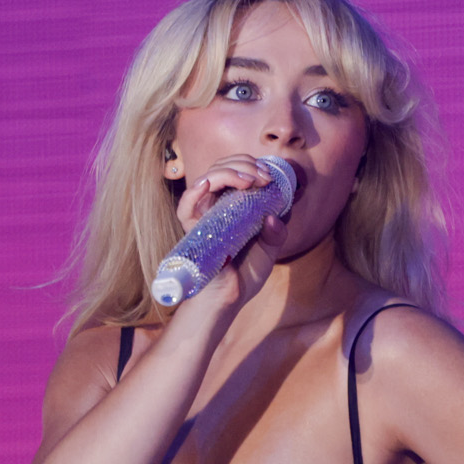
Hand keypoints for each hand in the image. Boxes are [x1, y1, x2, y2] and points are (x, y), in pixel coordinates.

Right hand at [173, 154, 291, 307]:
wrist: (231, 299)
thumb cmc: (246, 273)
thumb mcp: (270, 248)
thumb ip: (277, 232)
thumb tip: (274, 217)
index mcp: (233, 204)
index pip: (235, 170)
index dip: (251, 165)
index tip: (269, 175)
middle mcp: (216, 205)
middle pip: (222, 167)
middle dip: (244, 164)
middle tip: (264, 177)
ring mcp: (203, 215)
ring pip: (207, 178)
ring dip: (229, 172)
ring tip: (250, 181)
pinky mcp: (193, 230)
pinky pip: (186, 206)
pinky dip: (195, 191)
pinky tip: (208, 184)